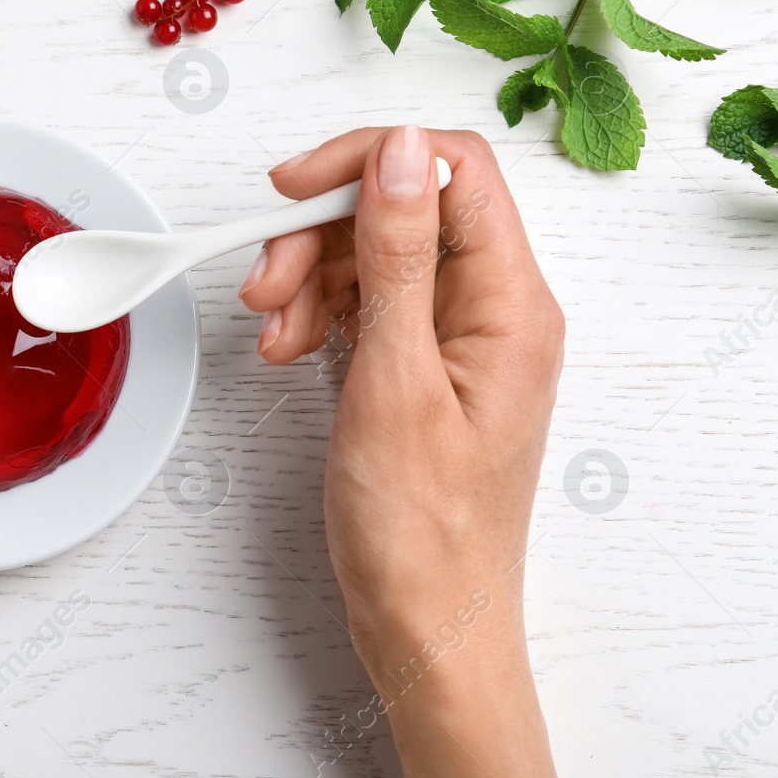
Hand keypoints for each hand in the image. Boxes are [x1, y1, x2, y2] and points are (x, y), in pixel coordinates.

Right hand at [239, 127, 565, 777]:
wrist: (424, 624)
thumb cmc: (423, 532)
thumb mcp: (397, 380)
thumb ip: (399, 257)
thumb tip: (401, 153)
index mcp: (512, 304)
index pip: (451, 172)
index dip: (367, 162)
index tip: (293, 190)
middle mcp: (494, 310)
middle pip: (402, 210)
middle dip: (321, 232)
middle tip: (264, 283)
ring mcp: (458, 337)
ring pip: (375, 255)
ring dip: (309, 278)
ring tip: (272, 333)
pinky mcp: (423, 364)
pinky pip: (368, 303)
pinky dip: (319, 314)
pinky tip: (289, 348)